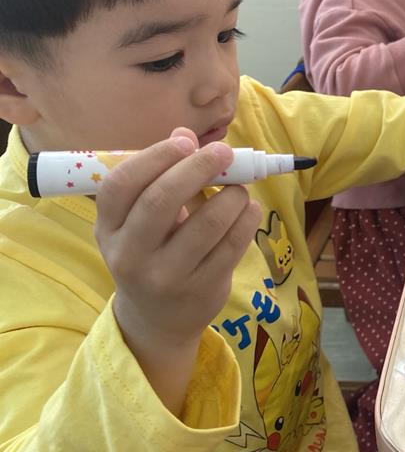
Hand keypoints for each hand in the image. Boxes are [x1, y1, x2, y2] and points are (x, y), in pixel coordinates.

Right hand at [94, 127, 261, 412]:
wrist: (158, 318)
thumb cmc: (151, 252)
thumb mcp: (140, 221)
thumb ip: (160, 177)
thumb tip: (185, 133)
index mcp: (109, 229)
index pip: (121, 186)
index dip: (154, 157)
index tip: (185, 142)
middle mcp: (131, 255)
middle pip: (161, 200)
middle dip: (198, 167)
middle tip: (224, 152)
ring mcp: (166, 276)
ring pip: (206, 224)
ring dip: (231, 194)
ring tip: (240, 186)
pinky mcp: (202, 289)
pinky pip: (232, 245)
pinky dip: (247, 218)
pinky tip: (249, 208)